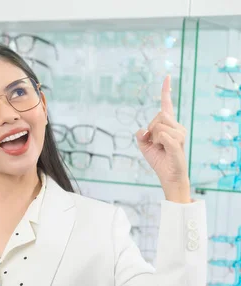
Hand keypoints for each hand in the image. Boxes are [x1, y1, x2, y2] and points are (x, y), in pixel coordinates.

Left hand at [135, 75, 190, 202]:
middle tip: (155, 143)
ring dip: (153, 138)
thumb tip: (143, 130)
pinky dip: (158, 142)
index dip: (166, 91)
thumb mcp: (144, 145)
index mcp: (168, 125)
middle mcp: (177, 126)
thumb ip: (140, 135)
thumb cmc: (158, 159)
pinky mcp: (178, 144)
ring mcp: (179, 134)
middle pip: (157, 117)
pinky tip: (163, 149)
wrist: (168, 175)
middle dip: (150, 130)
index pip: (167, 104)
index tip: (167, 77)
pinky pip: (162, 136)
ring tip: (160, 148)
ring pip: (158, 126)